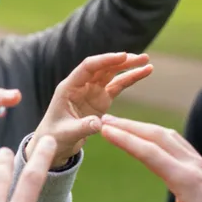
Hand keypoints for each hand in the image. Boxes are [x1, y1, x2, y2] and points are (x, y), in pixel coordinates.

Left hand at [26, 52, 151, 167]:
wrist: (55, 145)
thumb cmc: (54, 137)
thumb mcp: (66, 134)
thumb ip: (82, 127)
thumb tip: (99, 123)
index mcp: (68, 87)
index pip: (88, 67)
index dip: (105, 60)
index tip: (122, 56)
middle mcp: (81, 85)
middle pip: (102, 67)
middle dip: (121, 61)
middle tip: (140, 58)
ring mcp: (92, 91)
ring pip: (112, 74)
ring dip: (128, 66)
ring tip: (146, 61)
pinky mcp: (101, 100)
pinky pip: (118, 86)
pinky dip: (130, 79)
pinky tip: (145, 72)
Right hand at [98, 115, 201, 201]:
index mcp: (185, 179)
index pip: (148, 152)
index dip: (124, 139)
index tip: (103, 129)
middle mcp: (192, 165)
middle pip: (156, 136)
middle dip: (129, 126)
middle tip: (104, 120)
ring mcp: (200, 163)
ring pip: (168, 136)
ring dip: (143, 127)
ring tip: (122, 125)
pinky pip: (178, 142)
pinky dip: (159, 135)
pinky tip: (151, 137)